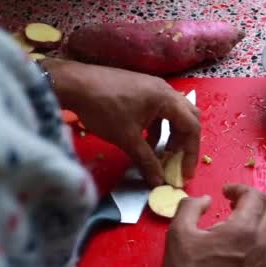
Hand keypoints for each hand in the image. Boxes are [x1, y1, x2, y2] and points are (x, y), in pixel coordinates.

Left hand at [43, 59, 199, 186]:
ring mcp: (152, 87)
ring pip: (173, 113)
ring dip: (171, 134)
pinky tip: (145, 140)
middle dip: (185, 141)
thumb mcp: (127, 139)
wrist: (74, 84)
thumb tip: (158, 182)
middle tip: (176, 160)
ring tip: (160, 153)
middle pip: (189, 116)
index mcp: (166, 99)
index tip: (184, 173)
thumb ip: (147, 161)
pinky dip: (158, 126)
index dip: (191, 153)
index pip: (192, 127)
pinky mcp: (140, 88)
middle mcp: (164, 90)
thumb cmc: (103, 109)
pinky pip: (158, 109)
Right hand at [156, 184, 265, 266]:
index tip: (225, 192)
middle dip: (257, 198)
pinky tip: (239, 248)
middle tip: (237, 202)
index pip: (255, 196)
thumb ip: (189, 207)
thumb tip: (205, 200)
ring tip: (236, 225)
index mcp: (243, 230)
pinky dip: (259, 240)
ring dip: (259, 219)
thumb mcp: (178, 234)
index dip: (240, 188)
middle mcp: (262, 245)